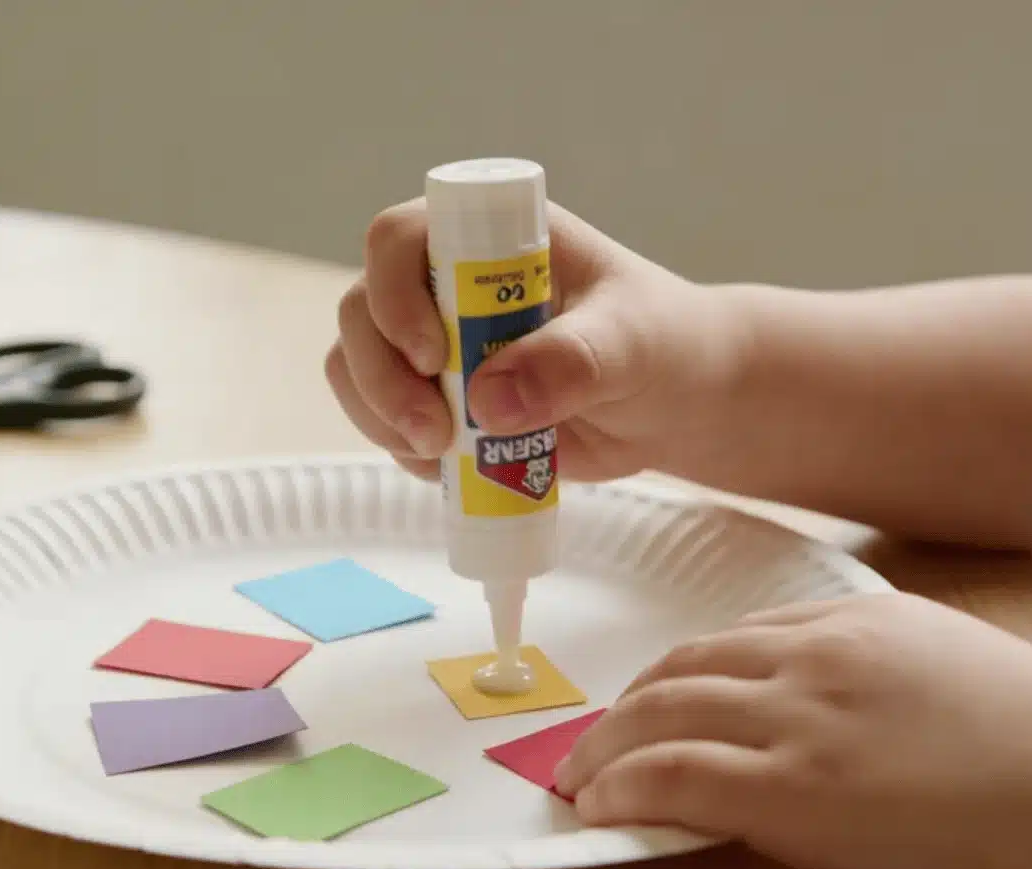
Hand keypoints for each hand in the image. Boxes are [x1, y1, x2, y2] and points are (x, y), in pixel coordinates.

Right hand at [324, 199, 739, 481]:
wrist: (676, 402)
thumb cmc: (661, 345)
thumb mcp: (630, 346)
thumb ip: (570, 363)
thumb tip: (486, 401)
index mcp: (491, 238)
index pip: (400, 238)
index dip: (394, 294)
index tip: (432, 355)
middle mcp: (446, 281)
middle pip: (362, 310)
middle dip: (381, 377)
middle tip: (435, 433)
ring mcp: (431, 340)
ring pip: (355, 366)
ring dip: (380, 416)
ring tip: (442, 457)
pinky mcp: (434, 397)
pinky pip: (379, 417)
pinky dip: (399, 447)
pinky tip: (450, 468)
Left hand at [554, 592, 1031, 868]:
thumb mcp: (967, 679)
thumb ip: (892, 683)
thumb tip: (851, 725)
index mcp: (865, 621)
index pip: (741, 636)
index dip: (683, 675)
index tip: (656, 703)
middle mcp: (819, 656)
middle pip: (682, 667)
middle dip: (626, 707)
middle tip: (594, 741)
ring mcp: (799, 719)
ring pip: (659, 714)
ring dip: (603, 749)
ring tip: (577, 779)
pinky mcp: (789, 792)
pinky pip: (669, 778)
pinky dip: (620, 790)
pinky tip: (599, 809)